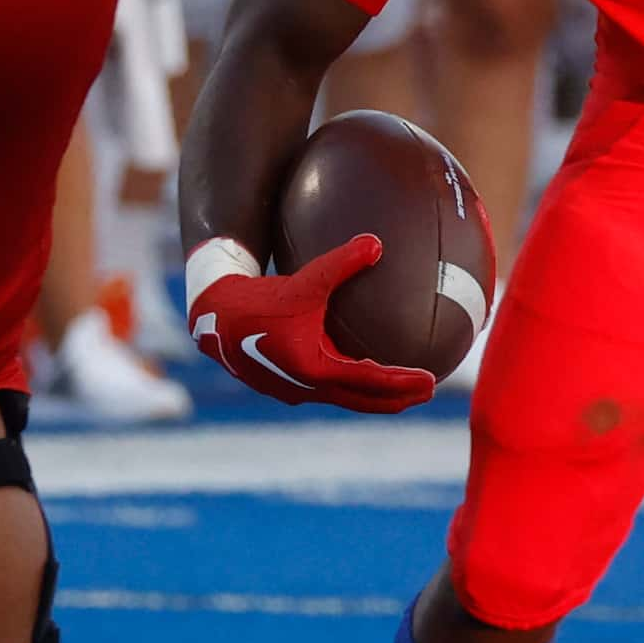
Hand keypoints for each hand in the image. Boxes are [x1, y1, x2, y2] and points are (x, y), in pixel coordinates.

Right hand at [189, 234, 435, 411]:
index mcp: (315, 368)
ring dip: (375, 398)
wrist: (210, 318)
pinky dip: (350, 388)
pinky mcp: (284, 387)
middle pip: (363, 400)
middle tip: (429, 393)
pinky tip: (360, 375)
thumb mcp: (304, 280)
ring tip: (403, 393)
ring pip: (344, 399)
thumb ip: (341, 262)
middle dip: (398, 399)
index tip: (432, 381)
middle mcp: (307, 387)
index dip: (403, 383)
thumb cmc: (259, 299)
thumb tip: (376, 242)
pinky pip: (327, 391)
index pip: (371, 380)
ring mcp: (294, 391)